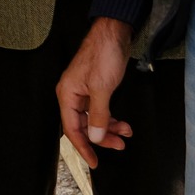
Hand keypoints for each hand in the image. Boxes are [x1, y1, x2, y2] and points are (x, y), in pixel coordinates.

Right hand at [57, 18, 135, 169]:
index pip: (72, 129)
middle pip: (84, 125)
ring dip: (110, 128)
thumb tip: (96, 137)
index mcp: (67, 94)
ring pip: (94, 118)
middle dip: (102, 137)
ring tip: (126, 134)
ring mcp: (84, 90)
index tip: (94, 162)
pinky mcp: (96, 87)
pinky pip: (101, 109)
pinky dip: (112, 117)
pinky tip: (123, 123)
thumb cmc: (103, 53)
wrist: (114, 32)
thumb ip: (98, 115)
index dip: (84, 147)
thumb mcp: (102, 88)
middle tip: (119, 146)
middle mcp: (73, 94)